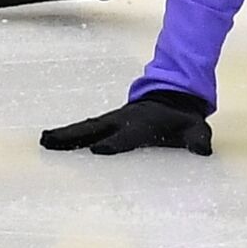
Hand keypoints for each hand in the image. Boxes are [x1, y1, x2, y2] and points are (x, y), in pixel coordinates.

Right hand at [40, 90, 212, 155]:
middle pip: (95, 129)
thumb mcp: (196, 128)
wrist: (174, 96)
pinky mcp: (108, 123)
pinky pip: (87, 129)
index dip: (115, 143)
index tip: (98, 151)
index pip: (126, 136)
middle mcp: (123, 121)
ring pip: (86, 128)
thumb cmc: (183, 118)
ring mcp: (113, 120)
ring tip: (43, 142)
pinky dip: (70, 135)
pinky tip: (52, 143)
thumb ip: (198, 139)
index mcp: (142, 125)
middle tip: (50, 143)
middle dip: (75, 136)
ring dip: (66, 135)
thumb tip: (203, 151)